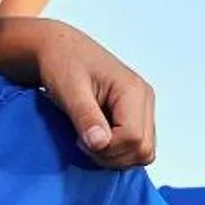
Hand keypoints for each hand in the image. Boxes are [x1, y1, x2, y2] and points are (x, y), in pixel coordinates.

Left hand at [0, 16, 156, 166]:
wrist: (59, 48)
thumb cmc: (62, 63)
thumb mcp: (69, 90)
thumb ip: (86, 117)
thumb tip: (100, 144)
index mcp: (133, 89)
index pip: (133, 138)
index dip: (107, 149)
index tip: (80, 140)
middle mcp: (144, 98)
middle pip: (143, 149)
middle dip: (112, 156)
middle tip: (84, 142)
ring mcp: (143, 107)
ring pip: (143, 151)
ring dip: (116, 155)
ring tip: (90, 139)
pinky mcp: (136, 114)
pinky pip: (136, 145)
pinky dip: (117, 150)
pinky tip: (97, 137)